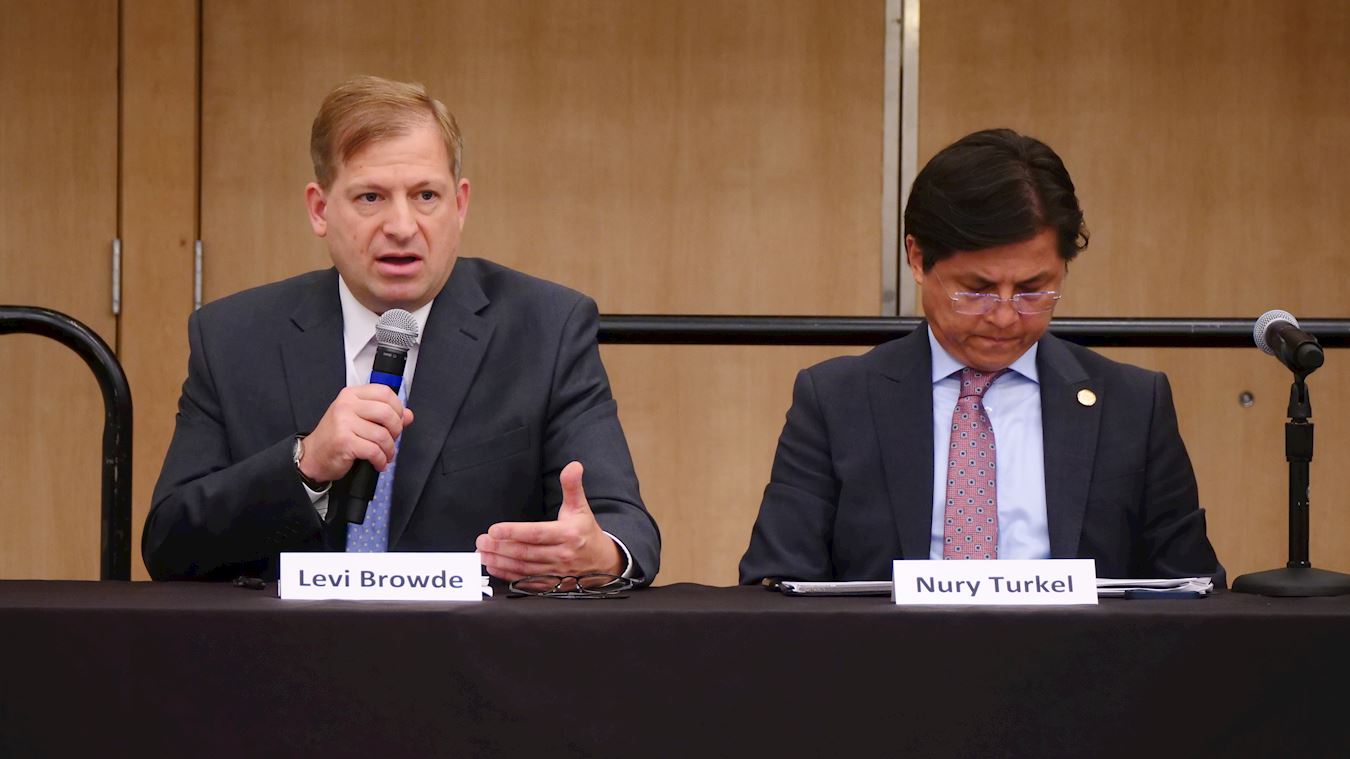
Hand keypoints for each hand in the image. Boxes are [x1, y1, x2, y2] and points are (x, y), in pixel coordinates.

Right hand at [298, 384, 413, 482]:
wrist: (312, 456)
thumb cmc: (335, 437)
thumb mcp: (358, 419)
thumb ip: (383, 415)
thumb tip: (408, 415)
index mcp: (351, 395)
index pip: (384, 392)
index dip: (397, 407)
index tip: (398, 420)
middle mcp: (346, 405)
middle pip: (387, 413)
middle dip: (396, 430)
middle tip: (392, 439)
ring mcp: (344, 423)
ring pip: (382, 435)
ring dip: (389, 449)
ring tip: (385, 455)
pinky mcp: (344, 441)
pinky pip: (374, 450)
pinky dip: (381, 460)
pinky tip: (378, 462)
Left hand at [476, 461, 623, 581]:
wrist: (604, 562)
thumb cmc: (587, 532)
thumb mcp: (581, 507)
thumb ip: (573, 486)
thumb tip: (573, 466)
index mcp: (569, 534)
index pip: (537, 533)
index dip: (514, 532)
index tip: (495, 529)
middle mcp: (562, 555)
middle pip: (526, 552)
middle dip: (501, 547)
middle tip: (482, 541)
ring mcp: (557, 572)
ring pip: (524, 568)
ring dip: (500, 561)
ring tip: (482, 553)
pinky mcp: (552, 584)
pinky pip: (527, 581)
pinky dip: (508, 576)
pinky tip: (494, 568)